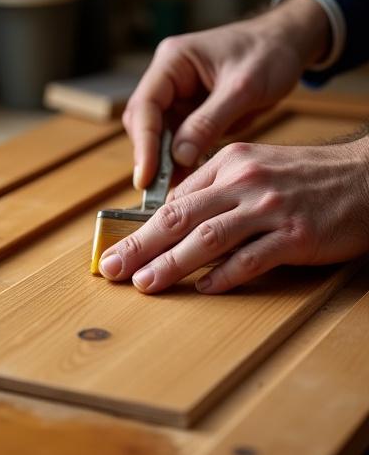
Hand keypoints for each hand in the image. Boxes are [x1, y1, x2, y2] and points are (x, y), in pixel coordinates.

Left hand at [99, 137, 368, 292]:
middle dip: (140, 245)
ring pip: (208, 239)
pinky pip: (251, 259)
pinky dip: (224, 276)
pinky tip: (203, 289)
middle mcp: (245, 182)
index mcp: (230, 164)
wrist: (366, 177)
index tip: (119, 247)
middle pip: (180, 218)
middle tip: (112, 268)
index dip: (142, 227)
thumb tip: (174, 216)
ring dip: (171, 264)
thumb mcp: (255, 168)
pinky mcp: (295, 234)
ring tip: (144, 283)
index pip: (175, 201)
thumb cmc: (305, 177)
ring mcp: (270, 208)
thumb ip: (214, 190)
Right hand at [123, 0, 329, 188]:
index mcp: (173, 61)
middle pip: (144, 124)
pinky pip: (178, 143)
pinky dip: (181, 163)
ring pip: (158, 137)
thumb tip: (179, 157)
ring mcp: (178, 98)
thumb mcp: (242, 87)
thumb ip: (209, 122)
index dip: (143, 143)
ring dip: (164, 164)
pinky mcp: (190, 114)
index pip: (145, 106)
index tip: (146, 176)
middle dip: (150, 156)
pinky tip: (188, 181)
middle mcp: (168, 80)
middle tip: (157, 190)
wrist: (288, 44)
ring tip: (173, 191)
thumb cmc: (269, 52)